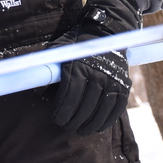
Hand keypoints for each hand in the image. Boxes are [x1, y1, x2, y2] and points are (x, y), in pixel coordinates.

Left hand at [51, 0, 139, 134]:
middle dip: (73, 120)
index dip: (62, 111)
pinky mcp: (124, 85)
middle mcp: (97, 74)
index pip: (69, 96)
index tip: (56, 119)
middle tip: (66, 126)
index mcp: (78, 66)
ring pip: (100, 110)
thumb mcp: (58, 49)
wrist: (105, 32)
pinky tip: (97, 126)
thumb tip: (38, 91)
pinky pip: (116, 108)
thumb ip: (49, 68)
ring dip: (89, 124)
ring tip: (80, 130)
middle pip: (84, 106)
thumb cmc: (76, 43)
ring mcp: (112, 80)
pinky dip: (107, 120)